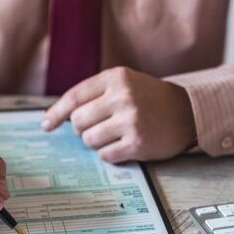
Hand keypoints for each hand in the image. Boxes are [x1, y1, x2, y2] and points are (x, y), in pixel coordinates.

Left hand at [41, 67, 195, 162]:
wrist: (187, 113)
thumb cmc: (148, 100)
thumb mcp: (124, 84)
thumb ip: (95, 94)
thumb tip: (57, 117)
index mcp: (116, 78)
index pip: (75, 97)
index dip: (56, 113)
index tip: (46, 125)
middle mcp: (123, 96)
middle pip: (78, 121)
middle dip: (83, 129)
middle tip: (100, 127)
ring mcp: (131, 120)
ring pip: (89, 140)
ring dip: (97, 142)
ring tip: (114, 135)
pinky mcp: (138, 142)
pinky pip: (106, 155)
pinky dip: (110, 154)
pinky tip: (124, 146)